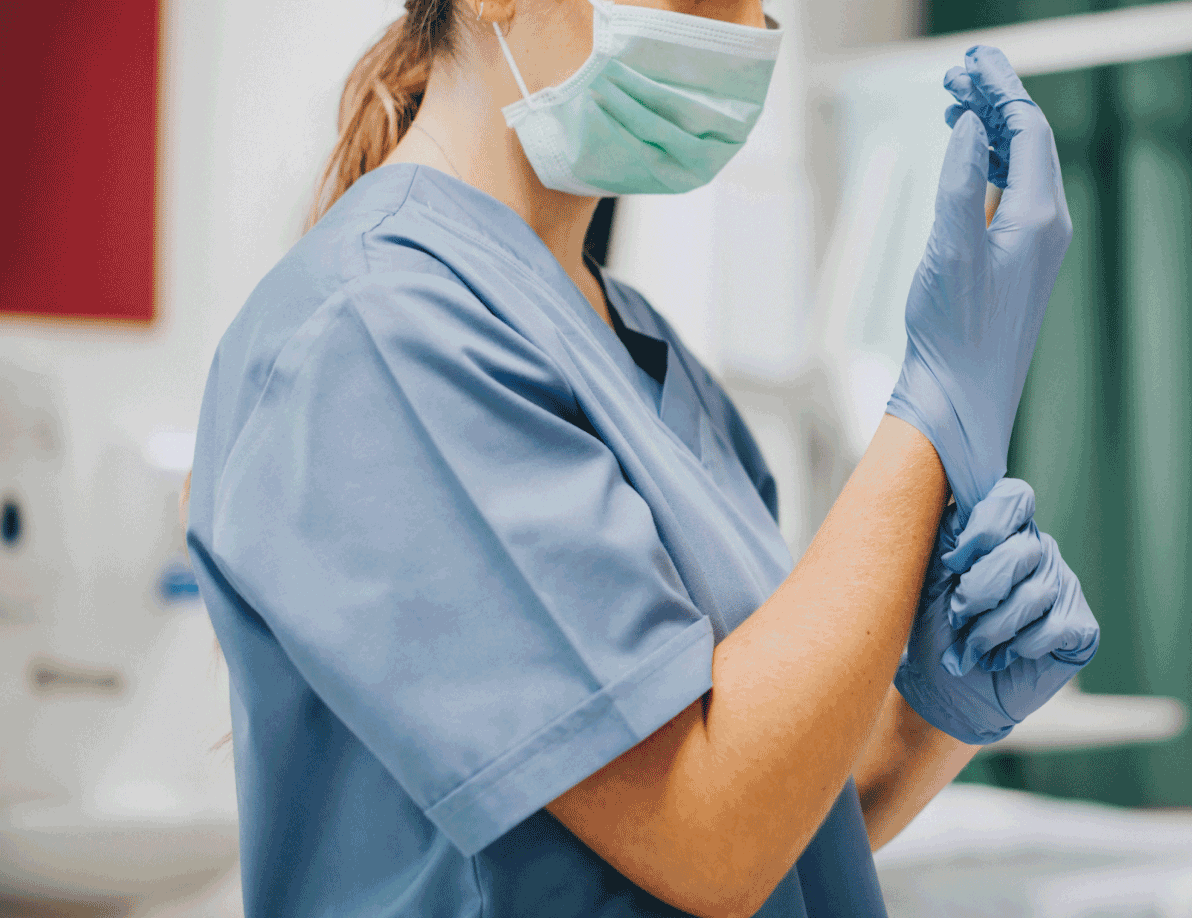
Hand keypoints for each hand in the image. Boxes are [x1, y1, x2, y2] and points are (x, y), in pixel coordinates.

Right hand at [885, 45, 1073, 524]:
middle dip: (997, 102)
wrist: (961, 396)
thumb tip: (972, 126)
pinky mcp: (1016, 264)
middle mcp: (1047, 226)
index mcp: (1039, 217)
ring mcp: (1034, 246)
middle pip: (1029, 142)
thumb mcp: (950, 247)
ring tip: (956, 106)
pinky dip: (987, 167)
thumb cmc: (953, 330)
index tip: (971, 61)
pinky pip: (1010, 195)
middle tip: (958, 74)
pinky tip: (965, 163)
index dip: (1001, 89)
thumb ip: (960, 181)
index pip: (1028, 130)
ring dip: (991, 132)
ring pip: (1020, 167)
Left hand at [894, 478, 1099, 744]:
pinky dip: (1019, 646)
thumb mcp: (930, 578)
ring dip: (991, 627)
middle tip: (956, 616)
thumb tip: (963, 509)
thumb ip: (948, 538)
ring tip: (972, 645)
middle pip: (1021, 549)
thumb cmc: (936, 627)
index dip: (985, 527)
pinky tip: (1004, 656)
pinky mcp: (1080, 628)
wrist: (946, 689)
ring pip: (1035, 593)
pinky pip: (1055, 627)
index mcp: (1001, 531)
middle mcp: (1037, 551)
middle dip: (978, 590)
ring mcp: (1062, 587)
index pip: (1013, 498)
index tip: (953, 563)